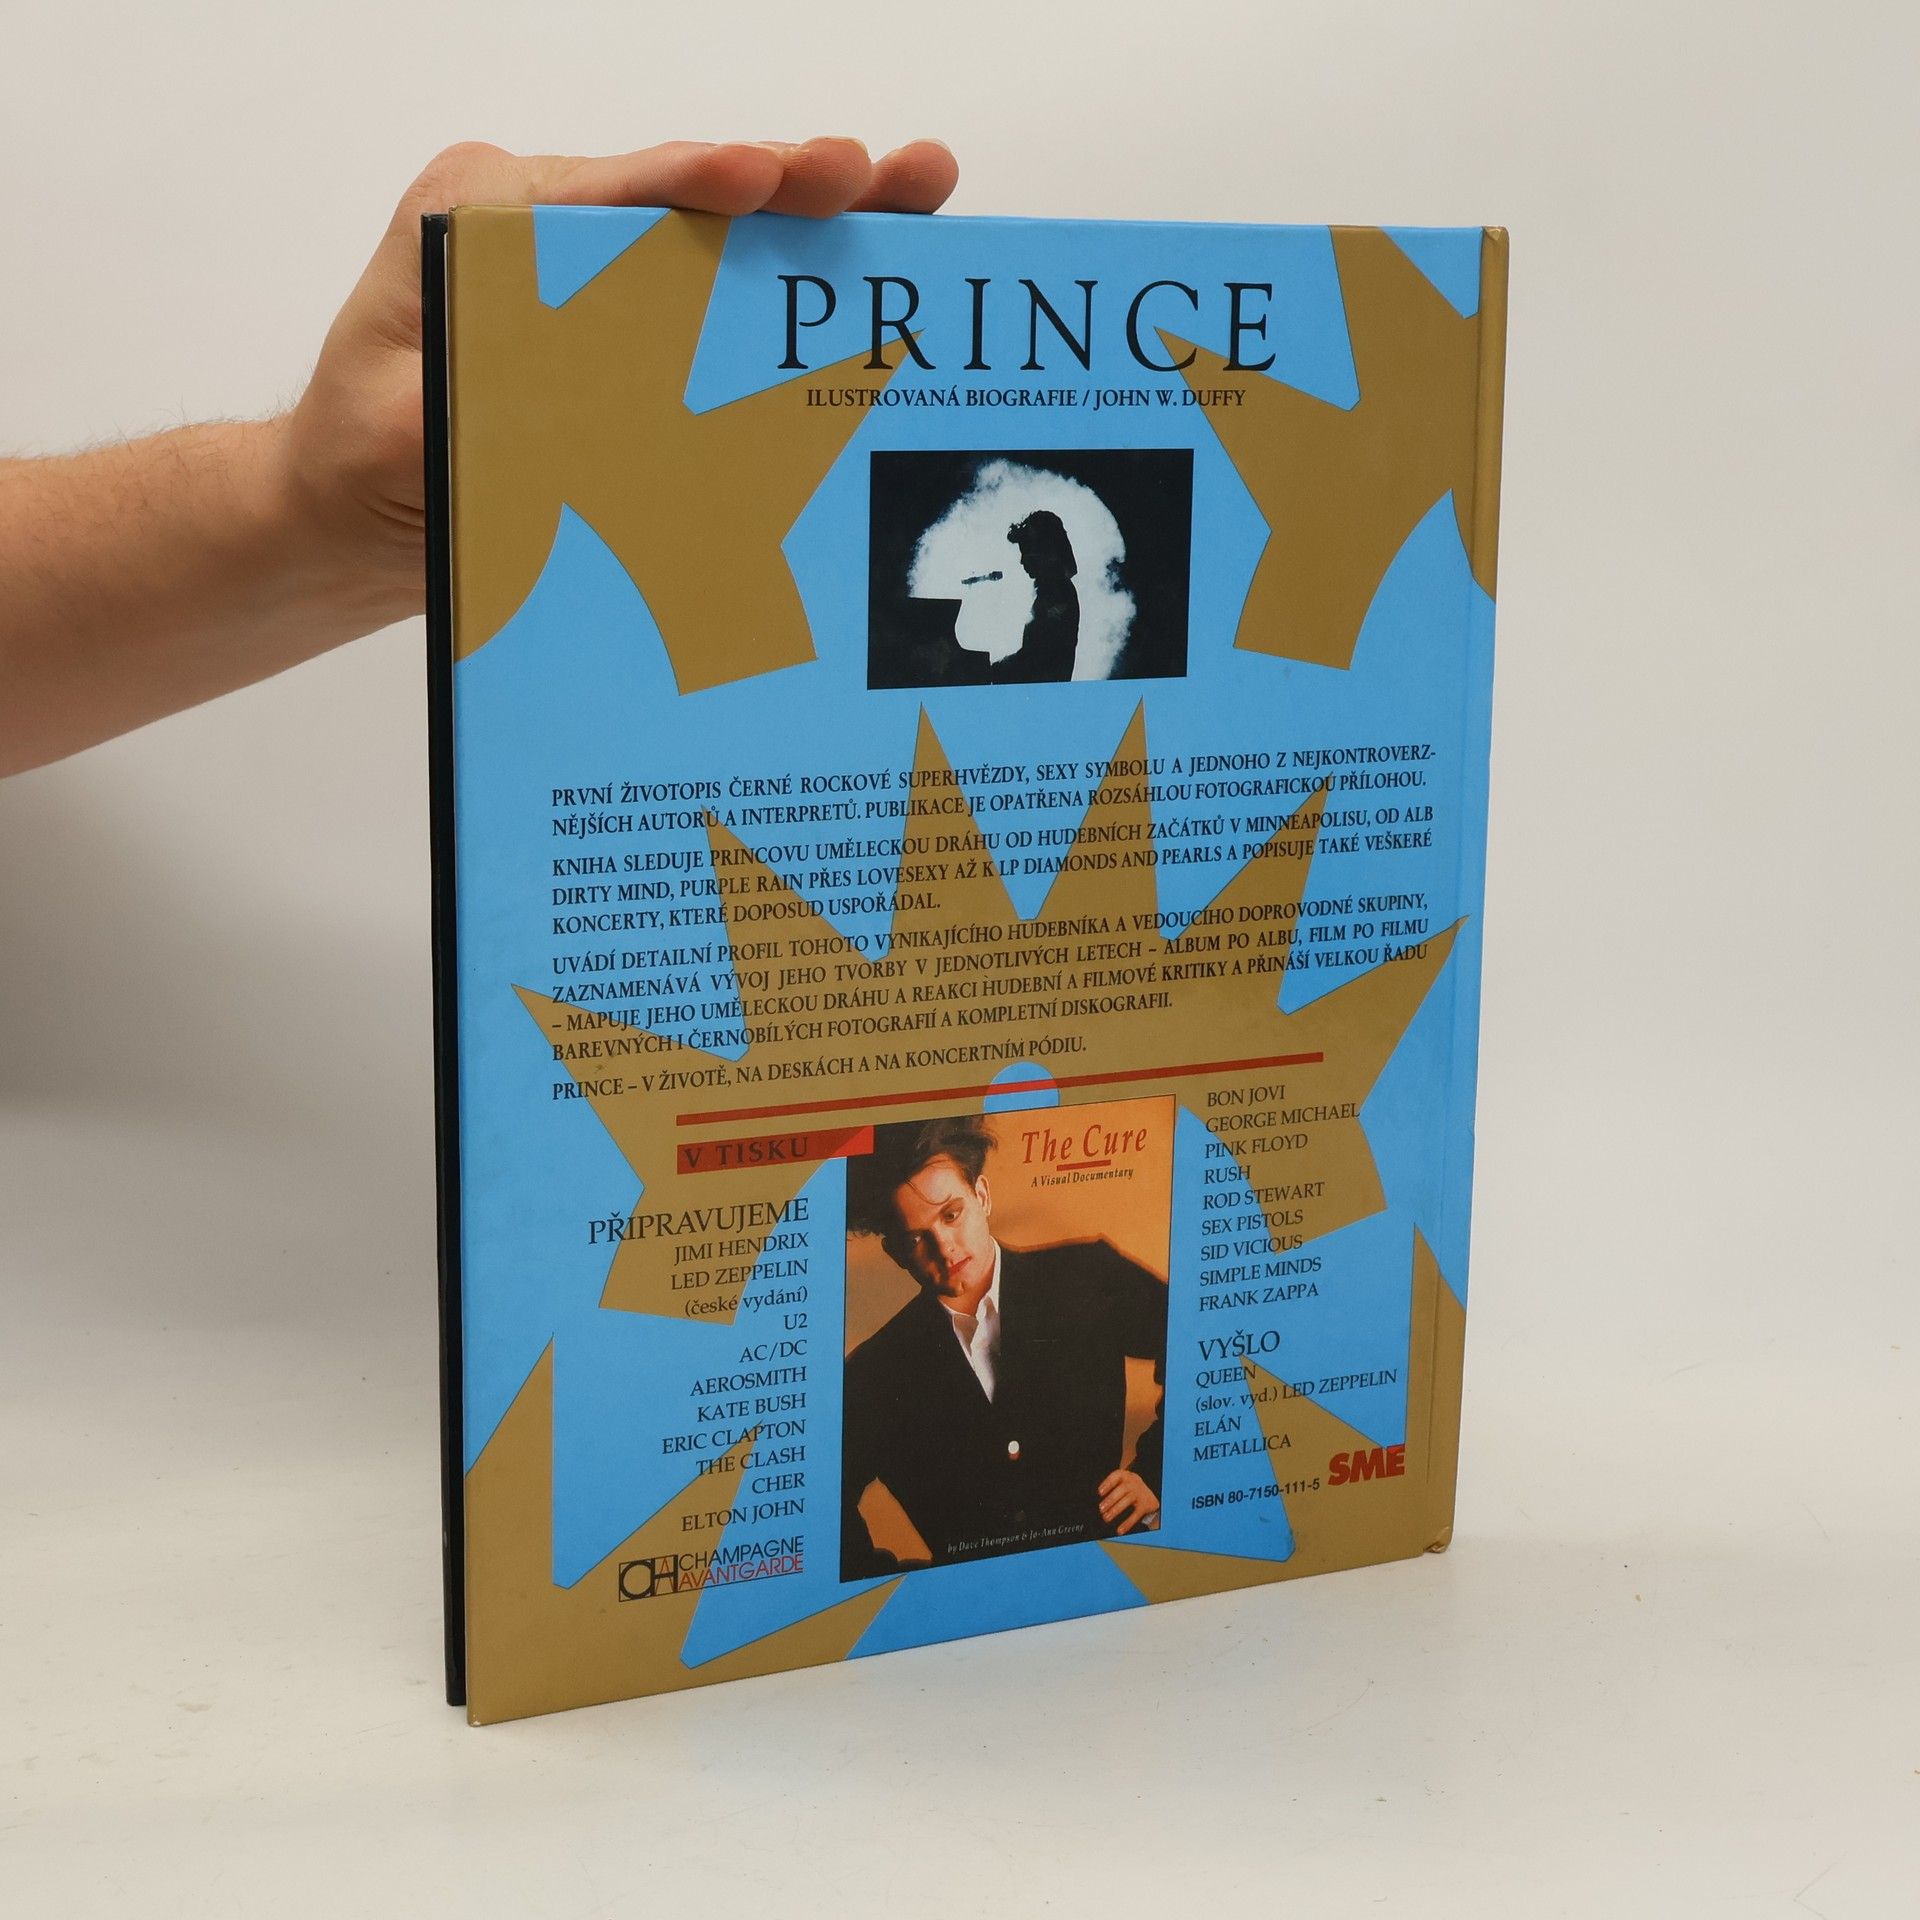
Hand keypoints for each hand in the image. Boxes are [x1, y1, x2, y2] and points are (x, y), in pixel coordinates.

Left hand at [281, 136, 959, 620]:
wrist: (347, 514)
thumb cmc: (358, 466)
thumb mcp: (398, 439)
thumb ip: (473, 410)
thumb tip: (570, 411)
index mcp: (481, 221)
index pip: (607, 193)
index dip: (695, 183)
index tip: (762, 180)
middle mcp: (542, 228)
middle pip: (686, 197)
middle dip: (791, 185)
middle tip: (885, 177)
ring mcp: (591, 274)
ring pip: (718, 239)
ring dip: (819, 225)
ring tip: (915, 197)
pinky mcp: (623, 327)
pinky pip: (717, 297)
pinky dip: (796, 289)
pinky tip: (874, 276)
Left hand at [1097, 1468, 1160, 1534]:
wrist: (1151, 1494)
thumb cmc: (1129, 1489)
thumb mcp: (1122, 1483)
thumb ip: (1112, 1488)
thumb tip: (1098, 1502)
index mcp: (1126, 1476)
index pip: (1116, 1476)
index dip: (1108, 1483)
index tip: (1100, 1492)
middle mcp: (1133, 1483)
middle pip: (1122, 1489)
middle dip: (1110, 1499)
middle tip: (1101, 1509)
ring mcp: (1140, 1493)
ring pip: (1127, 1500)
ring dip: (1115, 1510)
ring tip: (1106, 1518)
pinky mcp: (1145, 1505)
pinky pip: (1136, 1514)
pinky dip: (1128, 1523)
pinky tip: (1120, 1530)